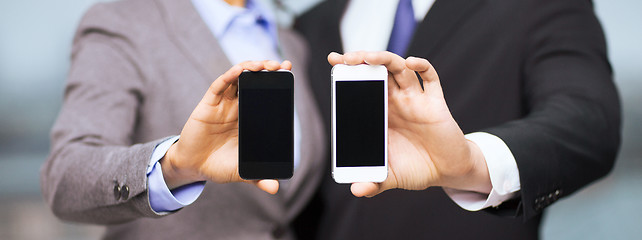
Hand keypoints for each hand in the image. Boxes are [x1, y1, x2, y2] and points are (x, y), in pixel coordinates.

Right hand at [160, 60, 291, 193]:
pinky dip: (230, 76)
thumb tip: (275, 188)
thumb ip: (258, 177)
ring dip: (251, 68)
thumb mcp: (241, 171)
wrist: (194, 167)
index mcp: (248, 117)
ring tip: (264, 65)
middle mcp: (237, 106)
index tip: (288, 70)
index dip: (275, 81)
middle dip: (267, 70)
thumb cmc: (218, 165)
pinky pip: (219, 85)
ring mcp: (223, 104)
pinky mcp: (208, 104)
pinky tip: (240, 71)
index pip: (264, 94)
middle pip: (253, 81)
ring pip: (237, 78)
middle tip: (281, 65)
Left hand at [328, 51, 490, 196]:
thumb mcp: (391, 177)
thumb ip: (374, 183)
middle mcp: (395, 102)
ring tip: (369, 57)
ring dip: (384, 59)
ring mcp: (415, 99)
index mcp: (380, 114)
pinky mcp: (435, 103)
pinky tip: (411, 62)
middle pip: (377, 70)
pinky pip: (429, 78)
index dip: (349, 72)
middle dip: (362, 59)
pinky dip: (422, 65)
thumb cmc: (417, 168)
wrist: (447, 171)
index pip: (362, 86)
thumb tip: (357, 190)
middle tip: (345, 58)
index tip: (334, 62)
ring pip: (399, 69)